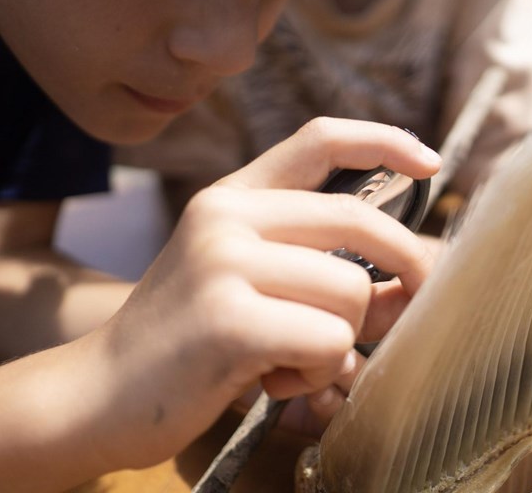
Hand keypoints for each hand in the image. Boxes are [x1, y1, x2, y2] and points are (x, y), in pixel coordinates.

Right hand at [94, 119, 440, 468]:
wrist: (101, 390)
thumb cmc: (185, 338)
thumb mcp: (247, 283)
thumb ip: (320, 269)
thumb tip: (406, 281)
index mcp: (231, 198)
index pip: (318, 140)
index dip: (382, 140)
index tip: (430, 161)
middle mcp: (226, 216)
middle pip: (358, 219)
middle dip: (405, 265)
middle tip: (401, 306)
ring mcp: (222, 262)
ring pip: (350, 290)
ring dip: (342, 340)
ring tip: (296, 361)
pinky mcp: (227, 319)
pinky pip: (328, 341)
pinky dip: (320, 372)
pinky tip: (275, 381)